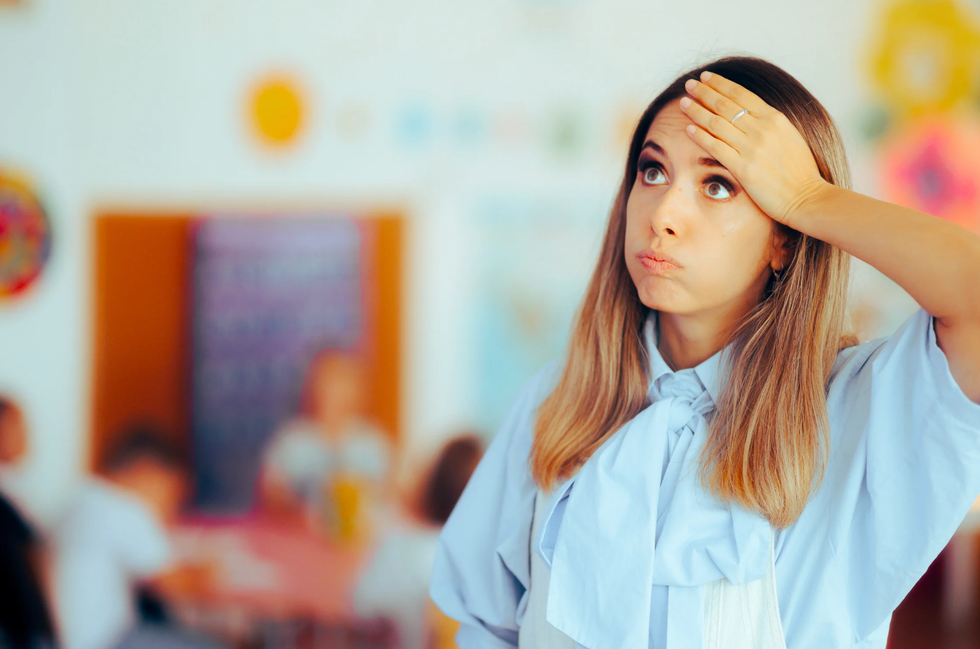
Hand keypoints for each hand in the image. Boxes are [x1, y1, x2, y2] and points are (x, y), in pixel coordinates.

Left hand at [678, 71, 831, 226]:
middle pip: (725, 104)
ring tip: (683, 103)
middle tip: (689, 84)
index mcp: (774, 118)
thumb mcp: (789, 136)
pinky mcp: (743, 168)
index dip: (720, 84)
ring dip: (697, 111)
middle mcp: (762, 129)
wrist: (808, 196)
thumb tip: (751, 115)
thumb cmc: (800, 171)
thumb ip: (769, 124)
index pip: (741, 94)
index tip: (706, 77)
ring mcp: (752, 148)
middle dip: (704, 92)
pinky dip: (701, 136)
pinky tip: (688, 129)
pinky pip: (716, 147)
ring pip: (717, 123)